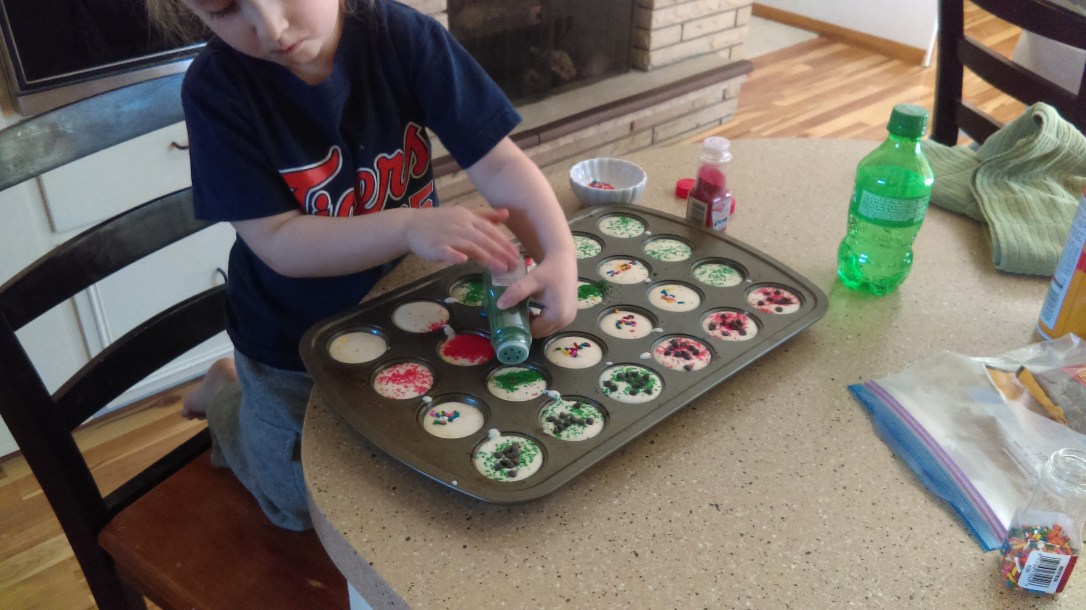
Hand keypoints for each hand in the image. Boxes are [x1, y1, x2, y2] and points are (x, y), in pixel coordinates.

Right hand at [405, 207, 519, 270]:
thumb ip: (485, 216)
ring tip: (500, 269)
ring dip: (487, 257)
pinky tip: (463, 262)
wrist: (412, 224)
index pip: (491, 231)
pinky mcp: (435, 246)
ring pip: (470, 246)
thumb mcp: (464, 215)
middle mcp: (461, 226)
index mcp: (469, 218)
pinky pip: (446, 251)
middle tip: (514, 265)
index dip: (505, 243)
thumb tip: (507, 213)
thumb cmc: (440, 221)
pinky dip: (454, 255)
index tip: (517, 255)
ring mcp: (448, 236)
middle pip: (484, 239)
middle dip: (501, 252)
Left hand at [496, 254, 577, 336]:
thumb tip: (500, 305)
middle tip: (514, 315)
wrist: (564, 260)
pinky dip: (541, 320)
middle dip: (527, 326)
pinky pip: (551, 324)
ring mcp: (569, 319)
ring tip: (522, 312)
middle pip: (541, 332)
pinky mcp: (568, 315)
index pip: (534, 330)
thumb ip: (516, 292)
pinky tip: (533, 309)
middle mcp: (565, 320)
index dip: (521, 327)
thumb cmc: (549, 270)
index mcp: (558, 315)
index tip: (509, 319)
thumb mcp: (531, 280)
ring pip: (546, 329)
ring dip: (534, 323)